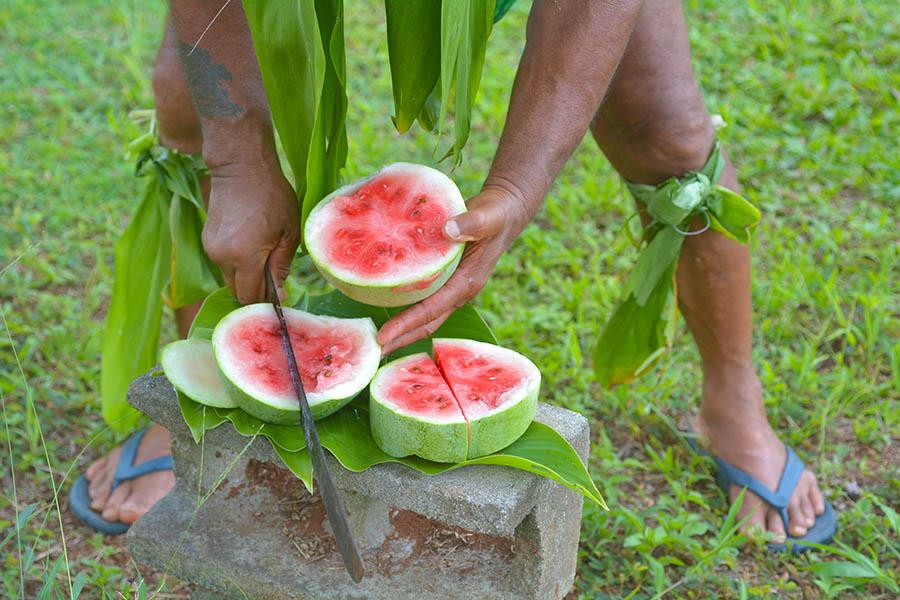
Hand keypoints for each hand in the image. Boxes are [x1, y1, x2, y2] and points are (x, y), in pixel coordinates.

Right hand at [201, 164, 299, 302]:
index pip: (250, 297)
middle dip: (255, 291)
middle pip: (237, 291)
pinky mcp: (207, 239)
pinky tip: (252, 245)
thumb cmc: (272, 196)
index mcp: (244, 258)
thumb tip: (279, 291)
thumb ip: (282, 265)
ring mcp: (211, 248)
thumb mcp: (288, 232)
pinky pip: (224, 262)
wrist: (241, 167)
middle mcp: (222, 257)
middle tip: (275, 277)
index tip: (281, 295)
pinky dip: (237, 262)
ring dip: (246, 275)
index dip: (266, 302)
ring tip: (264, 255)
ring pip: (230, 277)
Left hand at [377, 184, 530, 354]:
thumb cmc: (497, 214)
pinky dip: (404, 306)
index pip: (432, 309)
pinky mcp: (446, 279)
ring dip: (401, 328)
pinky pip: (423, 298)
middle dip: (401, 339)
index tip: (382, 337)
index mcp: (467, 282)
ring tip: (374, 338)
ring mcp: (452, 287)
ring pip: (424, 315)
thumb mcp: (489, 216)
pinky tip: (382, 304)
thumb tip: (448, 230)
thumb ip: (472, 222)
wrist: (506, 212)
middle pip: (426, 323)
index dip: (406, 324)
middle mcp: (459, 291)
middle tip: (372, 352)